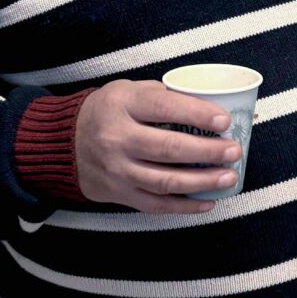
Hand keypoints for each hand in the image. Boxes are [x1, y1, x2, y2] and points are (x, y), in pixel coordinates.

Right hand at [74, 79, 241, 213]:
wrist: (63, 143)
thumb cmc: (108, 110)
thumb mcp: (129, 91)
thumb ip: (163, 96)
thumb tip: (210, 105)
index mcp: (123, 104)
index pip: (165, 107)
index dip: (197, 113)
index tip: (224, 120)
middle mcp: (117, 138)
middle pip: (169, 148)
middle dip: (207, 151)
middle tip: (233, 151)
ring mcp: (117, 169)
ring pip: (165, 181)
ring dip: (202, 181)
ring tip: (229, 177)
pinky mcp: (119, 193)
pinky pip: (156, 205)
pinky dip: (185, 206)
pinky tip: (208, 201)